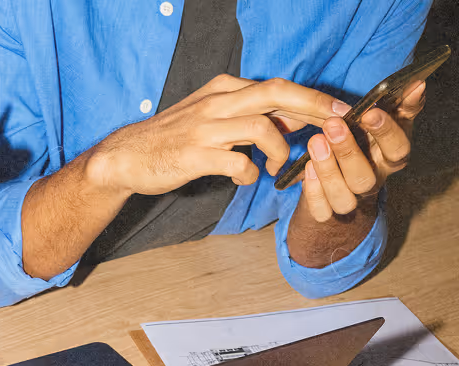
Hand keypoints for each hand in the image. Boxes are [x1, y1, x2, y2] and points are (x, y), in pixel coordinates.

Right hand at [85, 75, 344, 197]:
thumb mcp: (210, 117)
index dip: (312, 98)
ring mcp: (206, 128)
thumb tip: (289, 120)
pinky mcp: (196, 155)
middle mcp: (218, 102)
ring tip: (280, 167)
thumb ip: (246, 115)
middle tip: (338, 125)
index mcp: (224, 89)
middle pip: (277, 94)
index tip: (337, 111)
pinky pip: (238, 162)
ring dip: (281, 149)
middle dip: (314, 108)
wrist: (126, 157)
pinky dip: (250, 174)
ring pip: (262, 127)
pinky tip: (246, 180)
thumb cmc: (171, 140)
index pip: (278, 86)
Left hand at [301, 82, 424, 221]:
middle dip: (348, 153)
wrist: (340, 167)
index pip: (397, 151)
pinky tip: (307, 168)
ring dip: (328, 171)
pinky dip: (314, 193)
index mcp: (390, 158)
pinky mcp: (328, 209)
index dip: (386, 133)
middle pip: (365, 179)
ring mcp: (350, 198)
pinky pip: (322, 212)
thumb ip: (401, 103)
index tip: (369, 113)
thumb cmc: (366, 135)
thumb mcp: (385, 117)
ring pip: (343, 199)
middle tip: (333, 125)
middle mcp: (372, 181)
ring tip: (315, 142)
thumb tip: (417, 84)